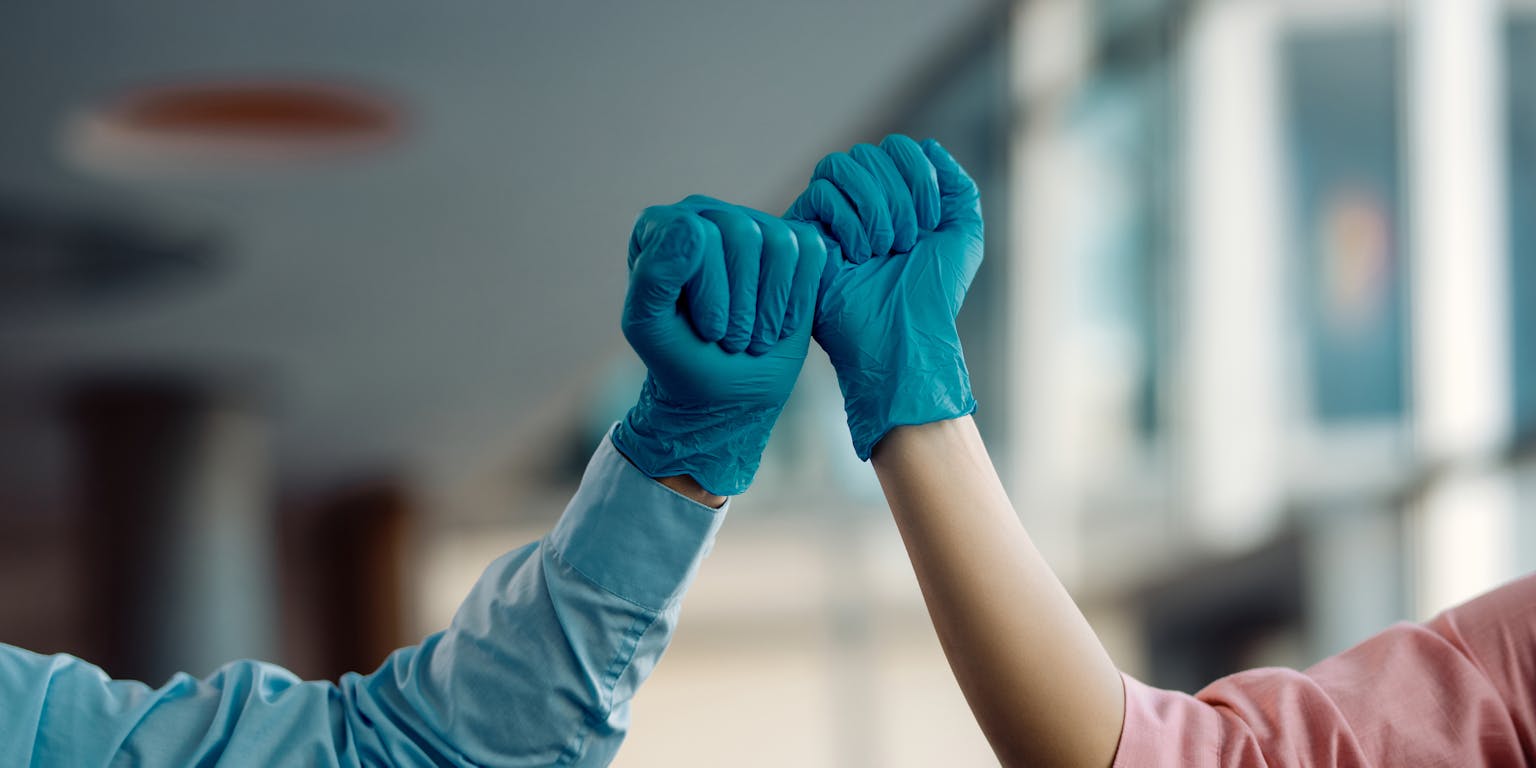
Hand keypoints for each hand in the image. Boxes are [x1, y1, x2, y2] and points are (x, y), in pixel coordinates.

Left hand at [612, 196, 826, 496]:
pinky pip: (810, 250)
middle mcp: (708, 214)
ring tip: (753, 336)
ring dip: (770, 306)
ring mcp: (754, 225)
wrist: (726, 391)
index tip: (708, 331)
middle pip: (742, 232)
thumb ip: (653, 275)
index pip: (697, 233)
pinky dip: (798, 299)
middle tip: (732, 339)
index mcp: (664, 227)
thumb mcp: (650, 327)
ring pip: (779, 242)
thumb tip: (690, 225)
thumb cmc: (681, 359)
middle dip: (743, 302)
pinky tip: (778, 325)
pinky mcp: (794, 243)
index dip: (710, 291)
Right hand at [786, 135, 982, 459]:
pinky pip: (819, 193)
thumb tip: (928, 147)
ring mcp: (828, 215)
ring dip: (872, 205)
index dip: (917, 176)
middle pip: (869, 153)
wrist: (903, 336)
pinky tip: (856, 256)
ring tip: (882, 249)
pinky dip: (847, 220)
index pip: (897, 147)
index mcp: (894, 197)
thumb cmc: (932, 295)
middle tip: (905, 243)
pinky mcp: (803, 233)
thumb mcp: (963, 236)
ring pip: (840, 164)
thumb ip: (958, 187)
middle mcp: (858, 201)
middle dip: (897, 196)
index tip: (929, 223)